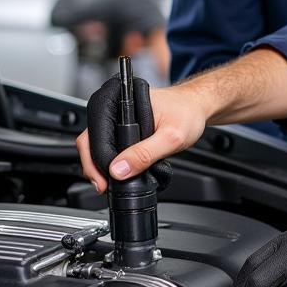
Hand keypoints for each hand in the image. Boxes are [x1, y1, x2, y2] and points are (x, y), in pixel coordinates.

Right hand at [77, 79, 207, 192]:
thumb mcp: (172, 137)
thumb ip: (146, 154)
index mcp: (120, 99)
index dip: (97, 160)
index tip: (105, 180)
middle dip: (95, 166)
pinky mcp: (121, 127)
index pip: (95, 133)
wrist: (197, 107)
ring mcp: (115, 117)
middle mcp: (113, 106)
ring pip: (95, 145)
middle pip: (89, 140)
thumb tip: (119, 170)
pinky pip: (106, 145)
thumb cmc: (188, 112)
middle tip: (104, 186)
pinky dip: (109, 161)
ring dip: (101, 166)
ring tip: (111, 182)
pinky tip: (118, 172)